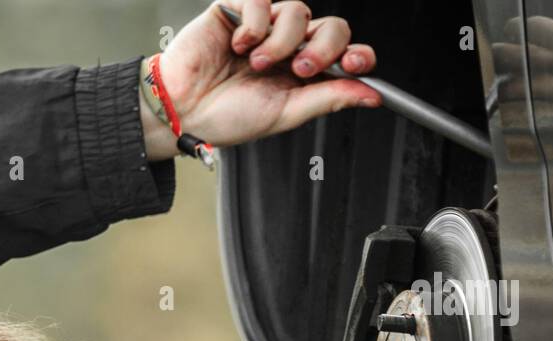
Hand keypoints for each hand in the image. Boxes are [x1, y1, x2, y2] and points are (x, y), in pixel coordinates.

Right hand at [141, 0, 379, 160]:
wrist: (181, 109)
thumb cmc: (224, 117)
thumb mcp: (284, 114)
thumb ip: (328, 99)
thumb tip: (371, 95)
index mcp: (302, 75)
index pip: (345, 53)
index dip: (357, 55)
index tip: (355, 64)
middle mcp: (289, 48)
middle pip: (332, 27)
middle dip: (321, 48)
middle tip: (298, 68)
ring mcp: (265, 27)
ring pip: (299, 12)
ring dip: (280, 41)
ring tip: (255, 62)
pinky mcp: (239, 10)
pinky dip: (255, 23)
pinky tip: (238, 43)